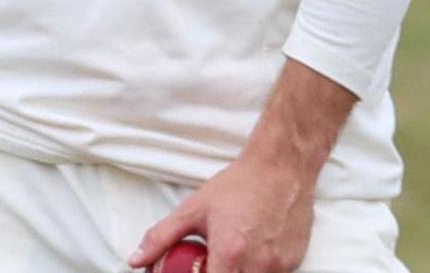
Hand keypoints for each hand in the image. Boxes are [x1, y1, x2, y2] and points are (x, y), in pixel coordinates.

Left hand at [126, 154, 317, 272]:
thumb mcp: (193, 209)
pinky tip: (254, 251)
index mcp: (230, 253)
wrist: (282, 166)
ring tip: (234, 256)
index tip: (197, 272)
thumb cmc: (239, 185)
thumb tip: (136, 259)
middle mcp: (258, 264)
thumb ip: (161, 237)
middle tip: (213, 264)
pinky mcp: (294, 261)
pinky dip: (260, 270)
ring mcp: (279, 265)